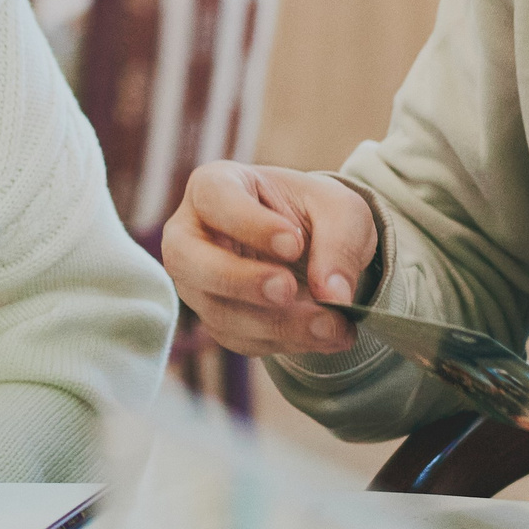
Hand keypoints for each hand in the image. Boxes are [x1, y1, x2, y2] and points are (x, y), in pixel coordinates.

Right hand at [161, 162, 376, 358]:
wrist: (310, 249)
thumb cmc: (313, 214)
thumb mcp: (340, 211)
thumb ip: (340, 243)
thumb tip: (333, 295)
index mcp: (214, 187)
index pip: (215, 201)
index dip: (250, 224)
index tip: (294, 243)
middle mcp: (190, 235)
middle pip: (188, 260)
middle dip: (239, 280)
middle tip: (287, 288)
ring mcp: (197, 283)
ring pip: (219, 311)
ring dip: (277, 323)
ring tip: (332, 324)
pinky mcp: (215, 320)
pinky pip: (241, 339)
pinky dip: (286, 341)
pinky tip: (326, 335)